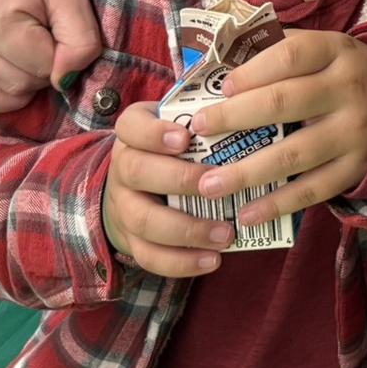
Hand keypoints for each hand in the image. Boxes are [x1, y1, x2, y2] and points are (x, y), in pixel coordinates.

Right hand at [0, 0, 103, 113]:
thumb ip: (79, 44)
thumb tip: (64, 83)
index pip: (47, 72)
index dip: (69, 54)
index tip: (68, 22)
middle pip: (21, 86)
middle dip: (46, 65)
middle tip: (51, 26)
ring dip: (25, 76)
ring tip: (34, 39)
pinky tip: (15, 64)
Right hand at [102, 104, 233, 277]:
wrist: (136, 187)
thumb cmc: (173, 149)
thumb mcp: (178, 124)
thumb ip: (202, 116)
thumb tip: (244, 105)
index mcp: (133, 134)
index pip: (131, 126)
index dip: (154, 133)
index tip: (184, 138)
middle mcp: (123, 168)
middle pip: (137, 172)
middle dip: (180, 180)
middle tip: (217, 186)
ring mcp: (124, 207)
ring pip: (144, 220)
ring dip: (187, 230)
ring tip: (226, 234)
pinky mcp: (132, 240)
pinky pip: (149, 256)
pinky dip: (181, 262)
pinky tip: (213, 260)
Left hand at [187, 31, 366, 226]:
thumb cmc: (353, 75)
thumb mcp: (331, 49)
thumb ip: (284, 50)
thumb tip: (221, 62)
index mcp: (338, 51)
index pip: (291, 54)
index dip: (253, 70)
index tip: (222, 86)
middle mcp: (349, 90)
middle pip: (283, 103)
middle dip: (234, 118)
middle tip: (198, 129)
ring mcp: (355, 133)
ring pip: (294, 154)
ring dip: (247, 171)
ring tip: (208, 183)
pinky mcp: (357, 168)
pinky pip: (313, 190)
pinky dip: (279, 204)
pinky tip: (247, 213)